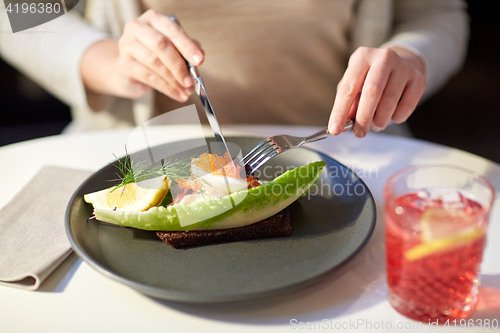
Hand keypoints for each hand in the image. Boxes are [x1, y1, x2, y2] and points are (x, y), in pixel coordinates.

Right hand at [81, 10, 204, 107]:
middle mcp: (137, 28)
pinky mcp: (124, 65)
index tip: (200, 60)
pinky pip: (148, 77)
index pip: (172, 29)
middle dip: (179, 65)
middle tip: (191, 81)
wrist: (129, 68)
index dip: (187, 45)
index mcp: (153, 19)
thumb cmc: (155, 54)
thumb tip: (199, 58)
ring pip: (154, 62)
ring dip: (174, 80)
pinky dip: (166, 88)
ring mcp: (127, 45)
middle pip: (161, 45)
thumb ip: (186, 49)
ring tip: (186, 91)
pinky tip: (177, 95)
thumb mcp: (172, 48)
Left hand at [328, 46, 425, 137]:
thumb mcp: (355, 84)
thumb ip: (349, 103)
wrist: (401, 63)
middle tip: (359, 133)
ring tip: (376, 125)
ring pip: (390, 101)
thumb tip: (343, 125)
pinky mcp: (419, 79)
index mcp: (362, 57)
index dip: (340, 111)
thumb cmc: (370, 78)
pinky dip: (397, 117)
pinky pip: (407, 106)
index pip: (348, 88)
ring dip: (380, 119)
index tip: (335, 130)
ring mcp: (404, 67)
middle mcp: (384, 57)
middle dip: (363, 117)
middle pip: (372, 92)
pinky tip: (392, 117)